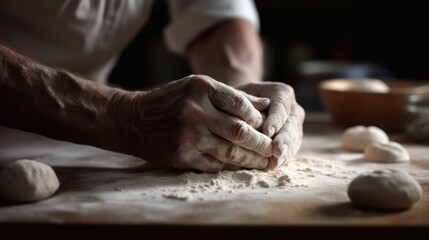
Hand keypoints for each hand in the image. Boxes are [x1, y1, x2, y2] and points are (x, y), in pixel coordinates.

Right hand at [112, 75, 272, 172]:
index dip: (259, 119)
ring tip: (264, 162)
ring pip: (230, 151)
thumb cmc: (170, 101)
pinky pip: (215, 164)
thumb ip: (231, 95)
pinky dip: (231, 166)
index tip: (268, 128)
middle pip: (240, 131)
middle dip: (262, 144)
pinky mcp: (182, 155)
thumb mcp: (197, 87)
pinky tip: (242, 167)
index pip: (242, 105)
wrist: (133, 120)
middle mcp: (195, 111)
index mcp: (201, 88)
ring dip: (251, 159)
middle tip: (274, 150)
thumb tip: (265, 104)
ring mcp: (187, 135)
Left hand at [237, 82, 304, 168]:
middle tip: (276, 151)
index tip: (268, 132)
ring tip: (275, 162)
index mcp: (282, 93)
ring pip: (293, 140)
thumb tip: (262, 105)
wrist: (237, 106)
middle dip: (284, 139)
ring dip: (284, 152)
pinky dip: (281, 159)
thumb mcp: (238, 94)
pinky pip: (289, 151)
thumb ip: (247, 99)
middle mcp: (292, 109)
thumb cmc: (235, 98)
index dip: (276, 120)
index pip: (282, 106)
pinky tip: (272, 166)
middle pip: (291, 125)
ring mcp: (293, 127)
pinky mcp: (290, 142)